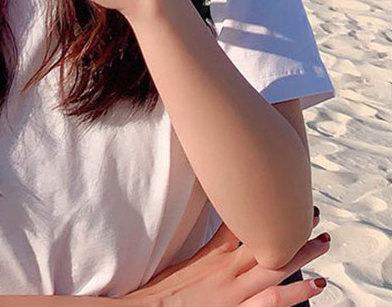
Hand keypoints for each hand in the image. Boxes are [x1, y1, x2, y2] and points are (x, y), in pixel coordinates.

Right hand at [119, 206, 330, 305]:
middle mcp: (227, 269)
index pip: (242, 224)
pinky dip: (294, 292)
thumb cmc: (166, 292)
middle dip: (290, 227)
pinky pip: (271, 302)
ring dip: (301, 254)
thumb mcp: (188, 261)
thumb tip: (226, 223)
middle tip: (313, 212)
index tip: (284, 194)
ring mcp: (235, 293)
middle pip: (265, 241)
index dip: (265, 210)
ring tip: (323, 242)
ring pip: (274, 267)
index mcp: (213, 254)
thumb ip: (210, 244)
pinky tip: (314, 285)